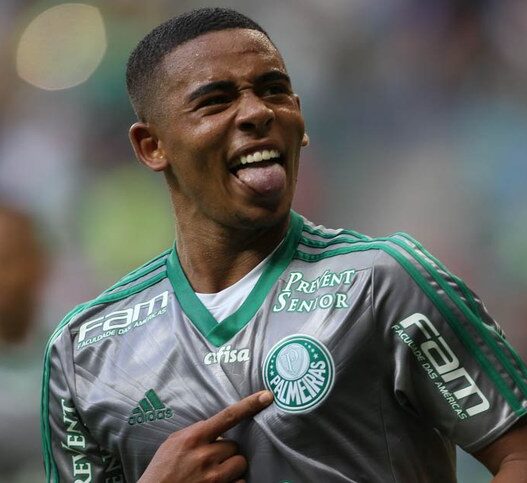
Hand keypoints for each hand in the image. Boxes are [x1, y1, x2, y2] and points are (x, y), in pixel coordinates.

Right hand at [138, 390, 273, 482]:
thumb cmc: (161, 470)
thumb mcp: (173, 443)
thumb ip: (196, 433)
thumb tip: (217, 428)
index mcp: (194, 437)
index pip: (228, 416)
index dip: (249, 405)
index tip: (267, 396)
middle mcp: (206, 456)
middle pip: (235, 446)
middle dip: (226, 452)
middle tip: (209, 460)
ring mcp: (214, 478)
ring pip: (240, 464)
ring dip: (231, 469)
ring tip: (213, 474)